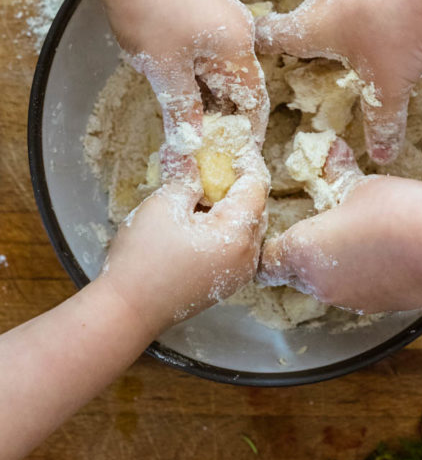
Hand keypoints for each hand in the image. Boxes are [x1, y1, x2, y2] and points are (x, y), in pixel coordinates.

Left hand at [101, 0, 268, 163]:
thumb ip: (182, 110)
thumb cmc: (150, 13)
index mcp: (238, 48)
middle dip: (226, 115)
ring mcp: (224, 17)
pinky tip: (182, 88)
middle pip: (241, 84)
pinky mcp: (207, 10)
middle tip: (208, 144)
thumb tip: (191, 148)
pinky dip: (202, 74)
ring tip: (193, 122)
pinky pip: (213, 52)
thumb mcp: (164, 70)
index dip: (248, 130)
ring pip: (224, 68)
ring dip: (211, 95)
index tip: (238, 155)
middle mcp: (241, 32)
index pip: (254, 100)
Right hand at [102, 148, 268, 331]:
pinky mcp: (224, 283)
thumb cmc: (143, 259)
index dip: (246, 163)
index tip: (234, 147)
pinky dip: (224, 228)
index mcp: (238, 234)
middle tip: (216, 165)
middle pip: (256, 208)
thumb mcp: (164, 205)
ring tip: (205, 190)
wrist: (126, 312)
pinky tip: (199, 219)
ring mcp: (238, 274)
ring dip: (231, 207)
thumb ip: (188, 177)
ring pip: (247, 228)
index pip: (256, 187)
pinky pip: (236, 246)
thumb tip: (197, 160)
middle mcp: (248, 256)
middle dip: (238, 185)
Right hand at [255, 0, 421, 162]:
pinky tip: (369, 49)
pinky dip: (353, 33)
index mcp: (308, 27)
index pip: (266, 35)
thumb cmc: (395, 33)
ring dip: (327, 42)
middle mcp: (321, 6)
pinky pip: (351, 15)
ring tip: (332, 67)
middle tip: (295, 78)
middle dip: (294, 52)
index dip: (256, 52)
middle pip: (295, 28)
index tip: (252, 67)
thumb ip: (381, 122)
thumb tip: (380, 157)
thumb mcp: (387, 87)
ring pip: (325, 20)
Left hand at [259, 158, 421, 314]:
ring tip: (361, 232)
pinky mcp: (380, 307)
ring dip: (337, 263)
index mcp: (303, 254)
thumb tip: (328, 152)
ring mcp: (351, 301)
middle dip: (306, 252)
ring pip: (329, 283)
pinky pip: (359, 289)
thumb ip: (337, 175)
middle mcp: (320, 286)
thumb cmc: (396, 210)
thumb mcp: (362, 186)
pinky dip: (365, 273)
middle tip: (326, 222)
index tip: (282, 227)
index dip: (271, 247)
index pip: (267, 263)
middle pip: (298, 274)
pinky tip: (386, 249)